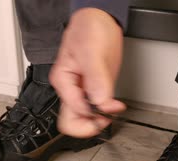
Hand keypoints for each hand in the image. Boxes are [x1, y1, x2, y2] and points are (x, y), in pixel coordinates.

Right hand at [50, 8, 125, 137]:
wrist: (100, 19)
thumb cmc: (90, 29)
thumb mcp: (91, 52)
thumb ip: (95, 80)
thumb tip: (99, 102)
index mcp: (63, 81)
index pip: (73, 113)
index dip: (92, 116)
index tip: (108, 112)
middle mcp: (70, 88)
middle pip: (72, 121)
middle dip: (90, 124)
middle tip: (107, 118)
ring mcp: (81, 90)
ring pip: (84, 117)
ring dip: (98, 118)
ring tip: (112, 110)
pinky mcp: (92, 89)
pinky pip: (94, 108)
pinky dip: (104, 110)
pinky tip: (113, 104)